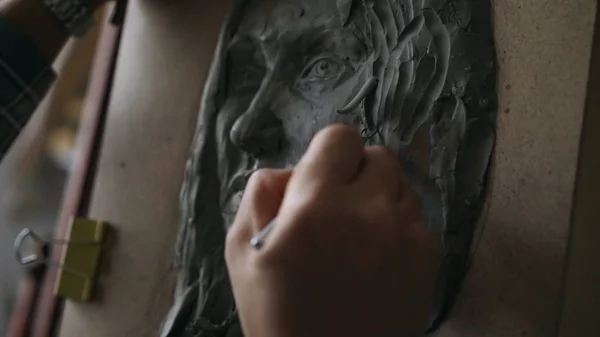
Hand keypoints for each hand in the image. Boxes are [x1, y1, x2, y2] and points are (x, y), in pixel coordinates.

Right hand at [225, 124, 441, 336]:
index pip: (341, 137)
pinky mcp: (429, 257)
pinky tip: (380, 262)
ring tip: (360, 239)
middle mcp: (368, 209)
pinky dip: (400, 231)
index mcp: (316, 203)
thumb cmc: (277, 314)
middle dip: (358, 174)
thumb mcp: (241, 252)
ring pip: (402, 188)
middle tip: (340, 209)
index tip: (321, 179)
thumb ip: (259, 194)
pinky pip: (418, 222)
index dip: (329, 154)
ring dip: (381, 201)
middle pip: (379, 156)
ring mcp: (406, 233)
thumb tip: (291, 171)